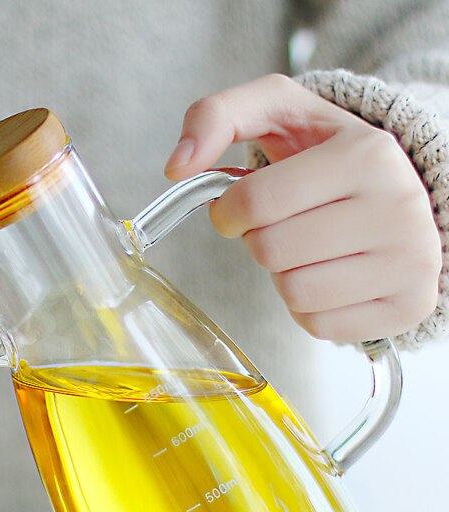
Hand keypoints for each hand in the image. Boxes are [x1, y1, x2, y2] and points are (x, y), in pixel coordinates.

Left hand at [164, 73, 441, 341]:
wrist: (399, 190)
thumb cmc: (326, 155)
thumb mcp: (278, 112)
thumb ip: (217, 117)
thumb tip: (175, 166)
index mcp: (365, 153)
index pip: (256, 201)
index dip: (228, 211)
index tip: (237, 208)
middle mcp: (398, 207)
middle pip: (271, 251)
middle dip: (260, 241)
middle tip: (283, 224)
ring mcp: (409, 261)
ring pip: (295, 294)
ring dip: (284, 275)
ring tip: (309, 247)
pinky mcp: (408, 305)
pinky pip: (319, 325)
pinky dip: (309, 307)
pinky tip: (330, 274)